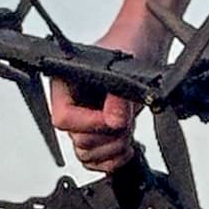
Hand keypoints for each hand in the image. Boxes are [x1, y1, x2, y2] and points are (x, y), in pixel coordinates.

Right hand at [48, 1, 160, 173]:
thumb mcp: (123, 68)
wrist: (145, 49)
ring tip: (127, 132)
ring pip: (86, 155)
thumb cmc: (128, 47)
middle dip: (107, 136)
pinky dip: (113, 159)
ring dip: (112, 148)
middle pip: (77, 141)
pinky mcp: (100, 135)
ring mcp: (85, 123)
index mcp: (63, 86)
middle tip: (125, 122)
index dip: (91, 123)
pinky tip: (127, 146)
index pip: (63, 118)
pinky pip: (96, 161)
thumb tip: (114, 119)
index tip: (114, 119)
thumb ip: (119, 96)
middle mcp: (71, 106)